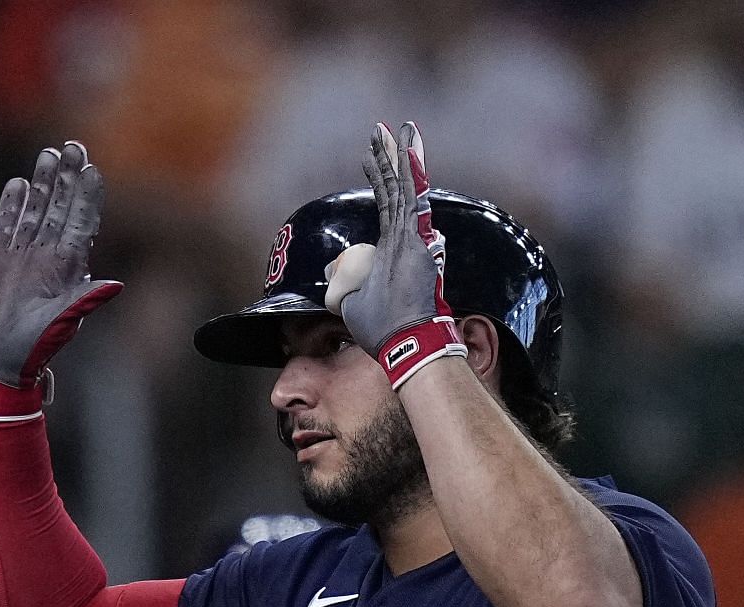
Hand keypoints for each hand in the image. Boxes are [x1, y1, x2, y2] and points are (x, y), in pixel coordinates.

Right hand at [0, 141, 122, 388]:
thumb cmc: (36, 347)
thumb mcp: (63, 323)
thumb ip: (84, 301)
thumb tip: (114, 285)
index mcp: (67, 268)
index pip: (81, 223)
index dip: (87, 196)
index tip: (93, 169)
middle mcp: (47, 256)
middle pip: (60, 208)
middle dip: (68, 178)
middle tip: (74, 146)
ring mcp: (21, 256)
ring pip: (34, 211)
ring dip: (43, 184)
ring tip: (49, 154)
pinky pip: (5, 225)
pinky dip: (11, 205)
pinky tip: (19, 184)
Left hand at [326, 122, 464, 388]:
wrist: (406, 340)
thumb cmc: (383, 327)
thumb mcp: (351, 301)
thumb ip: (342, 281)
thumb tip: (330, 266)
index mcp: (394, 251)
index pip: (389, 207)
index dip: (381, 181)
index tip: (374, 157)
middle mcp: (405, 239)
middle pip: (395, 190)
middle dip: (388, 160)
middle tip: (383, 130)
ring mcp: (410, 237)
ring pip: (400, 188)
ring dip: (393, 158)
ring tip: (389, 129)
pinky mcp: (412, 239)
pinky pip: (407, 198)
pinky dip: (405, 173)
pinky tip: (403, 148)